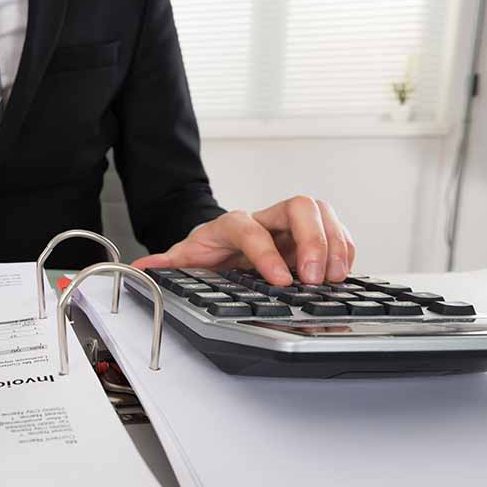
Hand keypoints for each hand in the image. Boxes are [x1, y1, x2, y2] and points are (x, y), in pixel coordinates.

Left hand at [133, 196, 354, 285]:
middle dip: (312, 240)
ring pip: (321, 212)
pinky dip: (344, 248)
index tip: (280, 280)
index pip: (251, 228)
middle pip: (297, 206)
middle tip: (314, 277)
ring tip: (333, 278)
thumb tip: (142, 270)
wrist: (221, 244)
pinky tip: (343, 271)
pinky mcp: (310, 235)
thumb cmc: (208, 251)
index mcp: (232, 224)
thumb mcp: (185, 258)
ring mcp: (290, 225)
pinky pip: (335, 230)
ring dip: (333, 244)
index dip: (267, 253)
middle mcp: (265, 217)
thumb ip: (167, 264)